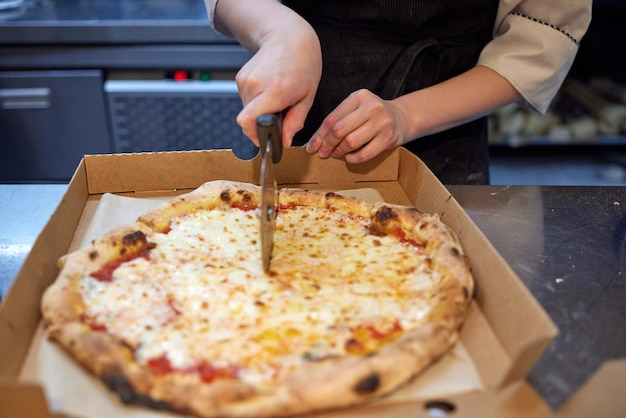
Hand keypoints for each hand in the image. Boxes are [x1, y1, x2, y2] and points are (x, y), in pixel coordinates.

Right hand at [234, 28, 321, 147]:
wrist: (288, 37)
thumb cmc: (303, 65)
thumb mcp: (307, 97)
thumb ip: (294, 122)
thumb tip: (284, 142)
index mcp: (274, 91)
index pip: (248, 121)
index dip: (254, 135)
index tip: (265, 139)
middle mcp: (255, 85)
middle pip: (249, 120)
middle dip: (263, 124)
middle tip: (280, 115)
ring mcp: (245, 80)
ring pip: (247, 110)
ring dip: (260, 112)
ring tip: (277, 99)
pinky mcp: (240, 78)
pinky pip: (246, 100)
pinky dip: (257, 102)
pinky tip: (270, 90)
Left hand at [305, 89, 410, 163]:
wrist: (400, 118)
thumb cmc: (371, 115)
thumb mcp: (355, 109)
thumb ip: (338, 120)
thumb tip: (314, 142)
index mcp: (359, 96)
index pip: (332, 118)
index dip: (319, 135)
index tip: (311, 146)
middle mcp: (372, 107)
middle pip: (339, 130)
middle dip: (327, 144)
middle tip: (323, 153)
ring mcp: (382, 122)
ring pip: (351, 142)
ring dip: (339, 151)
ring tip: (336, 154)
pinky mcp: (389, 138)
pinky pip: (364, 153)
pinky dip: (353, 158)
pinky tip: (349, 157)